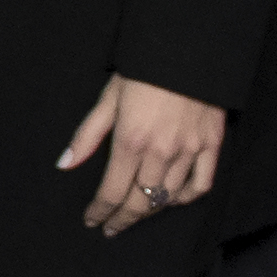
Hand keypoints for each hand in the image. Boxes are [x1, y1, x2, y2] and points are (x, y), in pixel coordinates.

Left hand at [59, 75, 224, 236]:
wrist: (189, 48)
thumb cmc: (143, 71)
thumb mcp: (108, 98)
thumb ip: (88, 135)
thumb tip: (65, 164)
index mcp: (130, 141)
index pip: (111, 191)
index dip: (100, 211)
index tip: (92, 221)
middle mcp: (160, 152)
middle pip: (139, 201)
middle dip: (123, 218)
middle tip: (113, 227)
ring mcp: (189, 150)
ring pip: (168, 196)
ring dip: (149, 210)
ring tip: (136, 214)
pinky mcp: (212, 145)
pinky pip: (201, 184)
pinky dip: (186, 197)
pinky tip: (173, 199)